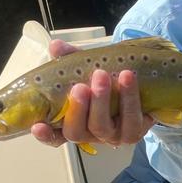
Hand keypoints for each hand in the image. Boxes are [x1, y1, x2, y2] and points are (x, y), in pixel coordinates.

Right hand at [31, 39, 153, 148]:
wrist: (143, 86)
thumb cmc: (108, 81)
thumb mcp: (87, 68)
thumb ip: (70, 59)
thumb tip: (56, 46)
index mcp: (73, 122)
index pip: (54, 136)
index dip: (45, 134)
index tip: (38, 125)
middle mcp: (90, 134)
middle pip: (76, 132)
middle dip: (77, 109)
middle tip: (80, 87)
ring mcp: (112, 136)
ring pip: (103, 127)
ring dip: (102, 100)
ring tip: (102, 75)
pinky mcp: (134, 131)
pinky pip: (132, 119)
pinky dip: (130, 97)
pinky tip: (128, 77)